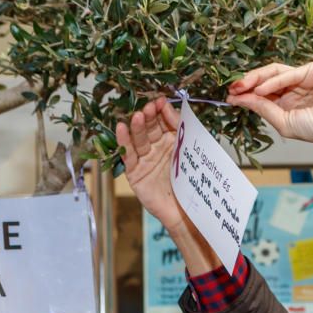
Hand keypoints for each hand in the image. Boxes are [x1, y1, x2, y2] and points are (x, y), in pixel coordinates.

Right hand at [116, 97, 186, 232]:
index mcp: (170, 142)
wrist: (187, 211)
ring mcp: (144, 160)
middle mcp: (156, 149)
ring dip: (138, 127)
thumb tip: (170, 107)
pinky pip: (128, 156)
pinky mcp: (135, 173)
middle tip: (149, 107)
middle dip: (149, 117)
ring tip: (138, 116)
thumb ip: (180, 129)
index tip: (161, 101)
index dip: (162, 112)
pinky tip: (121, 128)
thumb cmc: (191, 182)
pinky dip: (124, 142)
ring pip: (139, 140)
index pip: (163, 122)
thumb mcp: (188, 151)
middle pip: (150, 129)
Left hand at [225, 62, 312, 157]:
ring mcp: (304, 79)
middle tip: (232, 89)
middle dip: (247, 84)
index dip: (245, 95)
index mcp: (289, 106)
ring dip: (256, 78)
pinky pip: (290, 73)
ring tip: (241, 86)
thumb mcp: (287, 124)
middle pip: (265, 82)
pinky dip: (274, 80)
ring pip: (274, 73)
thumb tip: (241, 100)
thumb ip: (265, 109)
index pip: (262, 96)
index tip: (229, 97)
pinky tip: (262, 88)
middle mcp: (295, 91)